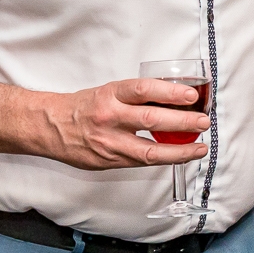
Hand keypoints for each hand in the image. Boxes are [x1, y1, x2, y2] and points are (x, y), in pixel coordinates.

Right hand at [38, 79, 210, 170]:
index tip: (191, 94)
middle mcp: (109, 118)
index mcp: (111, 95)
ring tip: (200, 148)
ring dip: (180, 151)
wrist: (50, 127)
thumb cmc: (85, 107)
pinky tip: (180, 156)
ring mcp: (109, 143)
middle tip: (203, 122)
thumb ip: (138, 97)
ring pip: (149, 151)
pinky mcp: (109, 161)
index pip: (143, 90)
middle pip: (151, 119)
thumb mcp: (110, 92)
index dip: (169, 92)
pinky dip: (164, 159)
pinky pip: (141, 162)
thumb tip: (176, 98)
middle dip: (183, 122)